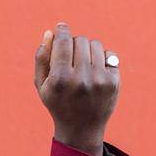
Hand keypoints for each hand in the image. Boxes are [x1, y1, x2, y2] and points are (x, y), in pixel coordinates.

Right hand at [33, 21, 120, 155]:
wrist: (81, 128)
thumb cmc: (58, 103)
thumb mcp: (42, 85)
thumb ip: (41, 58)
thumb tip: (50, 33)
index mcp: (60, 79)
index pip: (63, 41)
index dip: (62, 30)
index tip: (61, 27)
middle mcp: (80, 79)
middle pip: (79, 40)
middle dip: (74, 44)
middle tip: (71, 57)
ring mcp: (99, 80)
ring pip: (95, 44)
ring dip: (88, 49)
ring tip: (83, 64)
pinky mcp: (113, 82)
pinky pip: (109, 54)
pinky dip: (102, 58)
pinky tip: (95, 71)